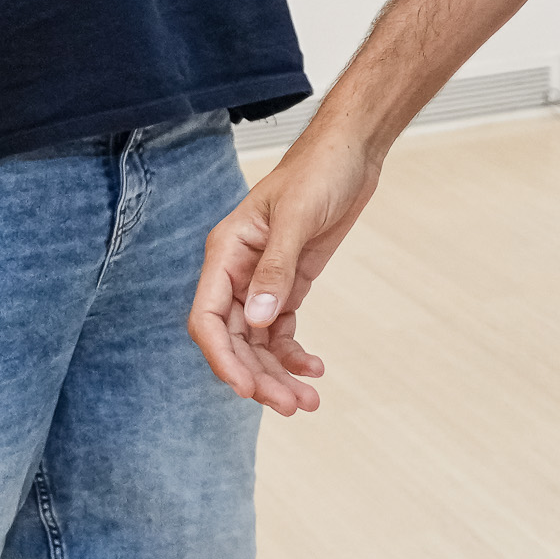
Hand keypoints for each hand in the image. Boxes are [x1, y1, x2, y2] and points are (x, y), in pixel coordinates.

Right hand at [186, 124, 377, 413]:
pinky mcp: (288, 283)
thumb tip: (258, 319)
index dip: (222, 357)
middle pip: (235, 340)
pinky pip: (281, 331)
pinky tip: (313, 368)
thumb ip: (276, 269)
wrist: (352, 153)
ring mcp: (262, 280)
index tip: (245, 388)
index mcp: (225, 253)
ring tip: (307, 401)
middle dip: (258, 376)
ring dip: (277, 373)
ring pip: (258, 342)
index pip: (208, 318)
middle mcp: (237, 272)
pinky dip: (293, 353)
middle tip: (290, 405)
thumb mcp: (297, 217)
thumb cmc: (318, 171)